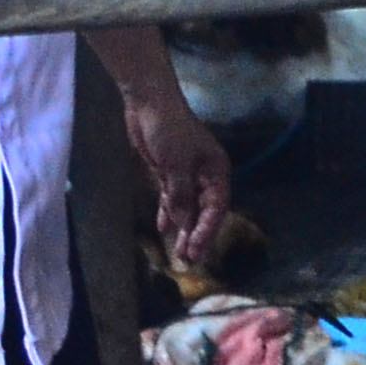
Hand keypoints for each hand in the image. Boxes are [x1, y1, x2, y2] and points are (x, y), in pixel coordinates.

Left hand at [121, 83, 235, 272]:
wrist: (149, 103)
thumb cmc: (169, 130)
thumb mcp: (175, 164)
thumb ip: (180, 196)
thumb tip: (182, 224)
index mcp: (216, 171)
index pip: (217, 208)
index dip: (207, 231)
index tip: (196, 251)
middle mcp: (205, 176)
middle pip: (204, 212)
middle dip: (196, 235)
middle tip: (188, 260)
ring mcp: (187, 175)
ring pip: (188, 208)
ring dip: (182, 229)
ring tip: (178, 253)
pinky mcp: (169, 173)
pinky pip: (172, 200)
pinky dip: (169, 214)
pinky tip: (164, 230)